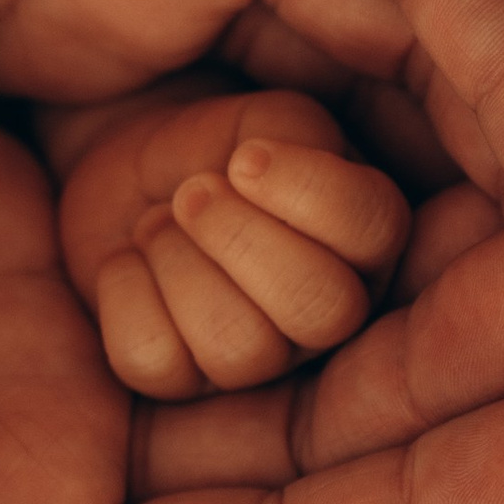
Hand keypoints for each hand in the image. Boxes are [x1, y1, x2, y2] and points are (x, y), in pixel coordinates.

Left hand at [49, 77, 410, 397]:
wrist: (128, 180)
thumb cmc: (204, 149)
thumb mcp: (255, 122)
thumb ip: (291, 134)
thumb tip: (260, 174)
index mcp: (361, 235)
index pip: (376, 228)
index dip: (308, 192)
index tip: (242, 158)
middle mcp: (326, 309)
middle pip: (323, 309)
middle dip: (240, 239)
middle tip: (190, 193)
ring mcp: (261, 357)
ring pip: (240, 349)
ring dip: (178, 266)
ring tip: (153, 224)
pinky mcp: (186, 380)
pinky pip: (159, 364)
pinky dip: (127, 296)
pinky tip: (128, 261)